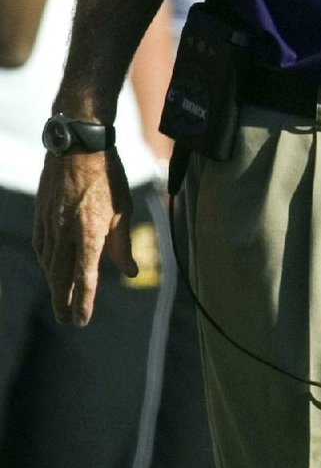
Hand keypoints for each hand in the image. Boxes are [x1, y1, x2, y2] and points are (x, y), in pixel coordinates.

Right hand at [33, 148, 137, 326]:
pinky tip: (51, 269)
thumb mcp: (123, 209)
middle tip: (67, 320)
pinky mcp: (41, 216)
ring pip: (49, 265)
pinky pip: (41, 248)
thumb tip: (131, 272)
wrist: (78, 146)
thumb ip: (123, 244)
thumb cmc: (107, 176)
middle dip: (64, 303)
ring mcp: (50, 225)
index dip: (84, 303)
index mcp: (90, 232)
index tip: (82, 320)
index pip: (86, 278)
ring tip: (62, 299)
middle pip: (61, 278)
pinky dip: (47, 263)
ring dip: (55, 285)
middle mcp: (67, 233)